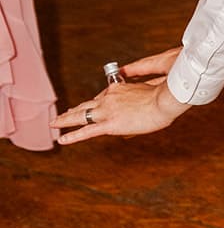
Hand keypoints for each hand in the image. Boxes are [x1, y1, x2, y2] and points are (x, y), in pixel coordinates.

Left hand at [53, 47, 186, 145]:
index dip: (99, 104)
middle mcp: (109, 97)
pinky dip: (72, 136)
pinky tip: (61, 139)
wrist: (165, 100)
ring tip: (54, 123)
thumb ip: (139, 97)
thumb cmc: (163, 97)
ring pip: (80, 115)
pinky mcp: (109, 124)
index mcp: (118, 88)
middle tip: (65, 113)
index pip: (103, 97)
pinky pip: (86, 132)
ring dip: (65, 119)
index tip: (99, 109)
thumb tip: (138, 104)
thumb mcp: (150, 92)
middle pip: (86, 104)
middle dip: (74, 109)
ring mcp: (107, 110)